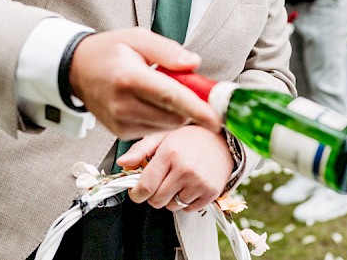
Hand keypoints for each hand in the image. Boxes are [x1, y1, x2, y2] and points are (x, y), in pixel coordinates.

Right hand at [69, 28, 220, 138]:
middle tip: (189, 86)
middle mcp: (123, 105)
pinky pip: (154, 129)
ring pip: (166, 125)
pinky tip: (151, 101)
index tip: (217, 118)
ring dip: (176, 112)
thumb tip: (194, 63)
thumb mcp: (138, 38)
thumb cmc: (108, 51)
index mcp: (129, 78)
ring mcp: (121, 122)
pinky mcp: (121, 133)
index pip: (169, 96)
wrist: (76, 70)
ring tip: (162, 89)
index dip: (196, 108)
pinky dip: (162, 117)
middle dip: (190, 105)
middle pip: (173, 115)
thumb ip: (168, 51)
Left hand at [117, 125, 234, 211]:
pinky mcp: (211, 193)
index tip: (136, 192)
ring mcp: (199, 183)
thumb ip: (140, 149)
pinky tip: (189, 186)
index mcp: (170, 154)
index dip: (136, 193)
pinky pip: (189, 209)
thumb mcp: (163, 135)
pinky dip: (185, 201)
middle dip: (153, 195)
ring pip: (172, 206)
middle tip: (159, 183)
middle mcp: (185, 169)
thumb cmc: (191, 138)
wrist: (223, 140)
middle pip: (157, 200)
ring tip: (177, 181)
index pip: (145, 186)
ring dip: (170, 198)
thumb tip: (123, 163)